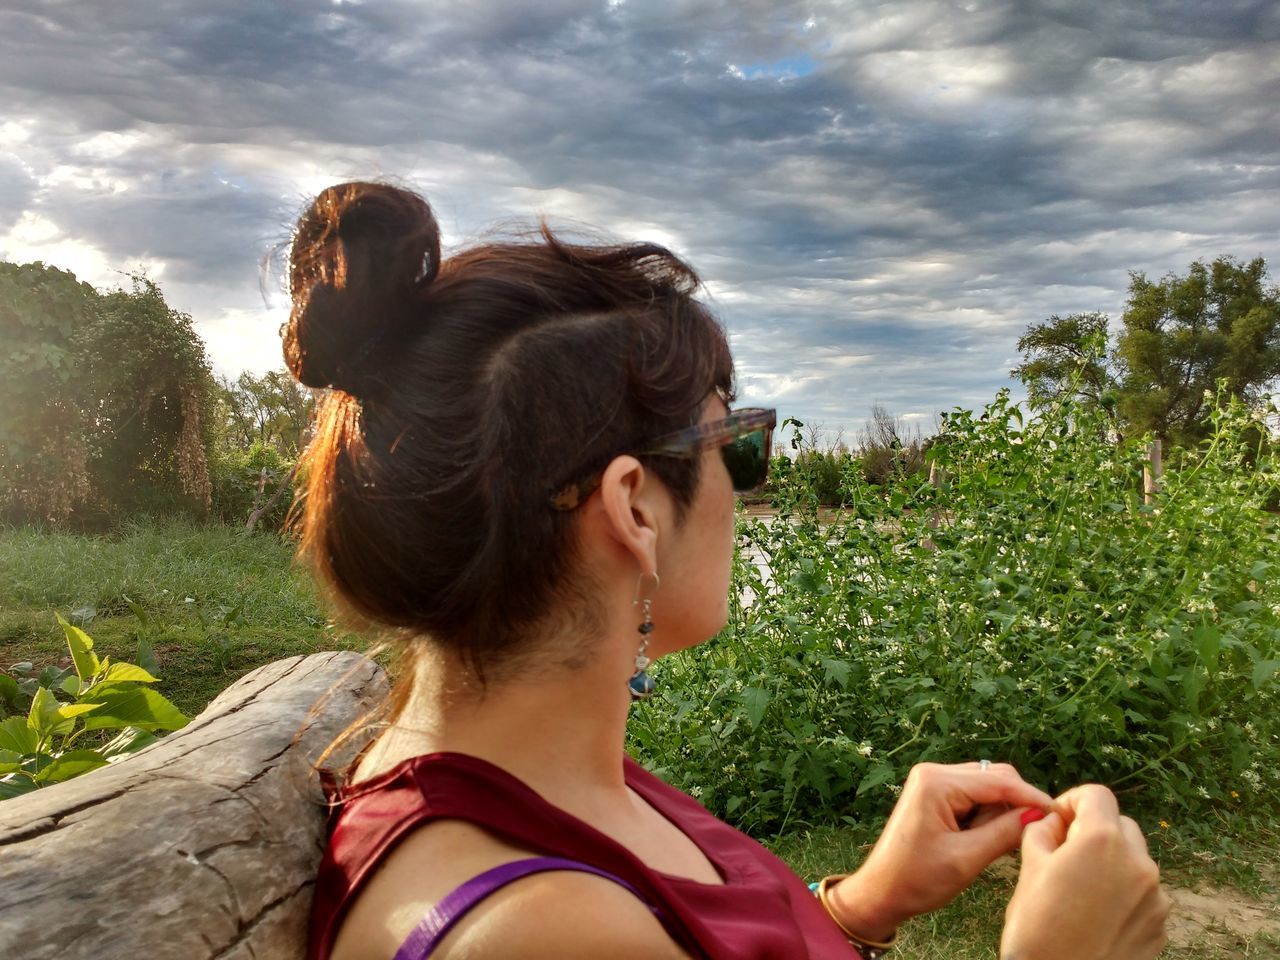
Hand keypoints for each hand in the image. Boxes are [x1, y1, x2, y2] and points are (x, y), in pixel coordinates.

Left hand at [828, 761, 1054, 939]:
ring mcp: (932, 781)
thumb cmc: (917, 879)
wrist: (882, 891)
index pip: (998, 781)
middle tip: (1030, 834)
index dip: (1032, 797)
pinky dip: (987, 813)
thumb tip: (1039, 814)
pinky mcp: (934, 794)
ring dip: (1001, 811)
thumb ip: (1004, 833)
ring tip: (1001, 843)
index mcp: (937, 782)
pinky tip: (988, 837)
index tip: (1060, 813)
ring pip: (986, 786)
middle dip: (1015, 804)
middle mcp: (934, 772)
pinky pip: (973, 795)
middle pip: (994, 777)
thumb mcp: (967, 859)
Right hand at [1000, 784, 1168, 959]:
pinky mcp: (1161, 925)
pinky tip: (1097, 916)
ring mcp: (1156, 896)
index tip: (1056, 821)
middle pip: (1120, 825)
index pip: (1096, 795)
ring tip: (1080, 891)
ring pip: (1133, 860)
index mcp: (1102, 840)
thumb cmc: (1036, 928)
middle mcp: (1138, 862)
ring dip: (1110, 863)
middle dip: (1094, 832)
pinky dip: (1122, 894)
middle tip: (1065, 856)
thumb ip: (1042, 832)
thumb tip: (1054, 822)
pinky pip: (1143, 893)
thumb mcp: (1028, 869)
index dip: (1072, 801)